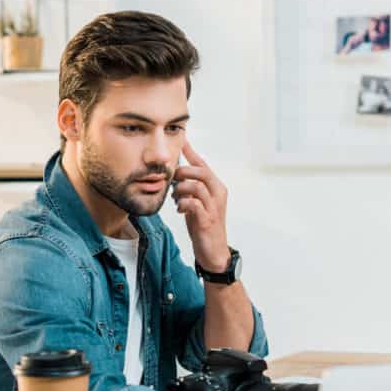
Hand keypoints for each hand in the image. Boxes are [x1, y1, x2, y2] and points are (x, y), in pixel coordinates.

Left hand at [172, 141, 229, 272]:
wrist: (213, 252)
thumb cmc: (203, 224)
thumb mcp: (197, 202)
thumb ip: (190, 188)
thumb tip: (176, 173)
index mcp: (216, 187)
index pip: (203, 164)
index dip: (190, 151)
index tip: (181, 138)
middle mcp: (218, 193)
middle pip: (200, 171)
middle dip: (182, 172)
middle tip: (172, 181)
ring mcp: (213, 207)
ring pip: (196, 186)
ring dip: (180, 190)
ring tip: (176, 198)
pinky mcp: (207, 219)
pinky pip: (193, 204)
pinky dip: (182, 204)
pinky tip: (179, 210)